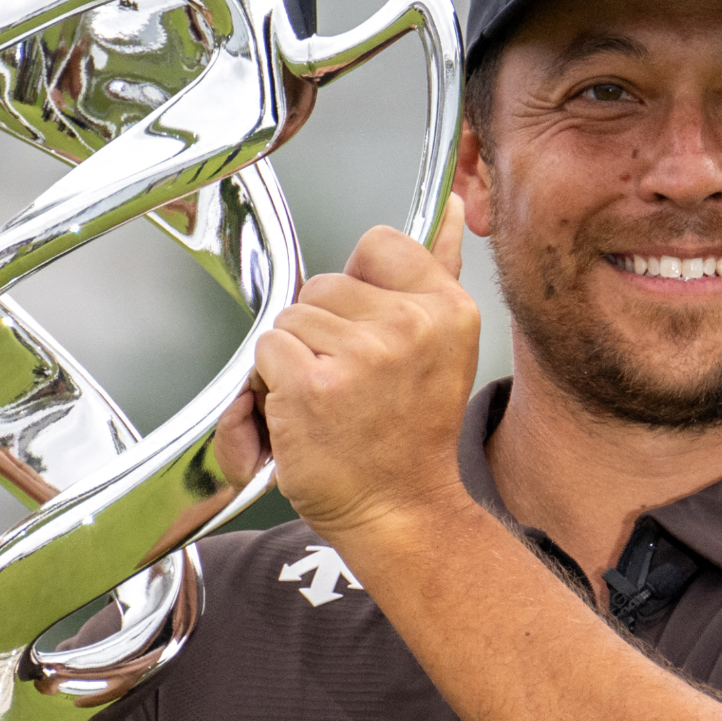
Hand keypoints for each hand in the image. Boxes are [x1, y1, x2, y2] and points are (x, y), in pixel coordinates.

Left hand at [255, 196, 479, 538]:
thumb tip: (454, 208)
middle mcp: (410, 325)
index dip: (359, 287)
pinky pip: (267, 350)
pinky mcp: (313, 385)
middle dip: (321, 329)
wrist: (402, 512)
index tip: (371, 331)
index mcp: (447, 309)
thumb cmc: (411, 437)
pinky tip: (304, 414)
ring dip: (294, 358)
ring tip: (329, 402)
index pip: (378, 244)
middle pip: (323, 284)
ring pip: (291, 318)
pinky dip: (270, 384)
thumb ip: (438, 272)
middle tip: (352, 382)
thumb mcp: (444, 348)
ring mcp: (361, 354)